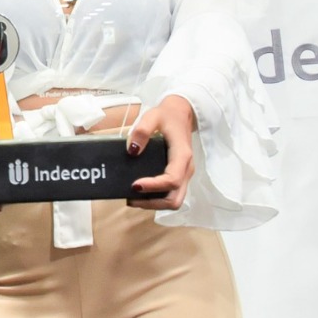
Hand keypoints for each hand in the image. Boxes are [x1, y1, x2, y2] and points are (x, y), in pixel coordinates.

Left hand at [127, 95, 195, 209]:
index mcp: (182, 155)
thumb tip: (132, 150)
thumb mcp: (152, 116)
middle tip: (131, 198)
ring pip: (174, 200)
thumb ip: (142, 131)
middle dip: (153, 203)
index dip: (154, 187)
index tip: (135, 185)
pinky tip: (141, 192)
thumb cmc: (167, 116)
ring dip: (154, 204)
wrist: (181, 114)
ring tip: (133, 197)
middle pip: (175, 199)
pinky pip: (171, 194)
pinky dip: (157, 198)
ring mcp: (184, 174)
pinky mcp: (179, 176)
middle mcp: (186, 169)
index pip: (172, 180)